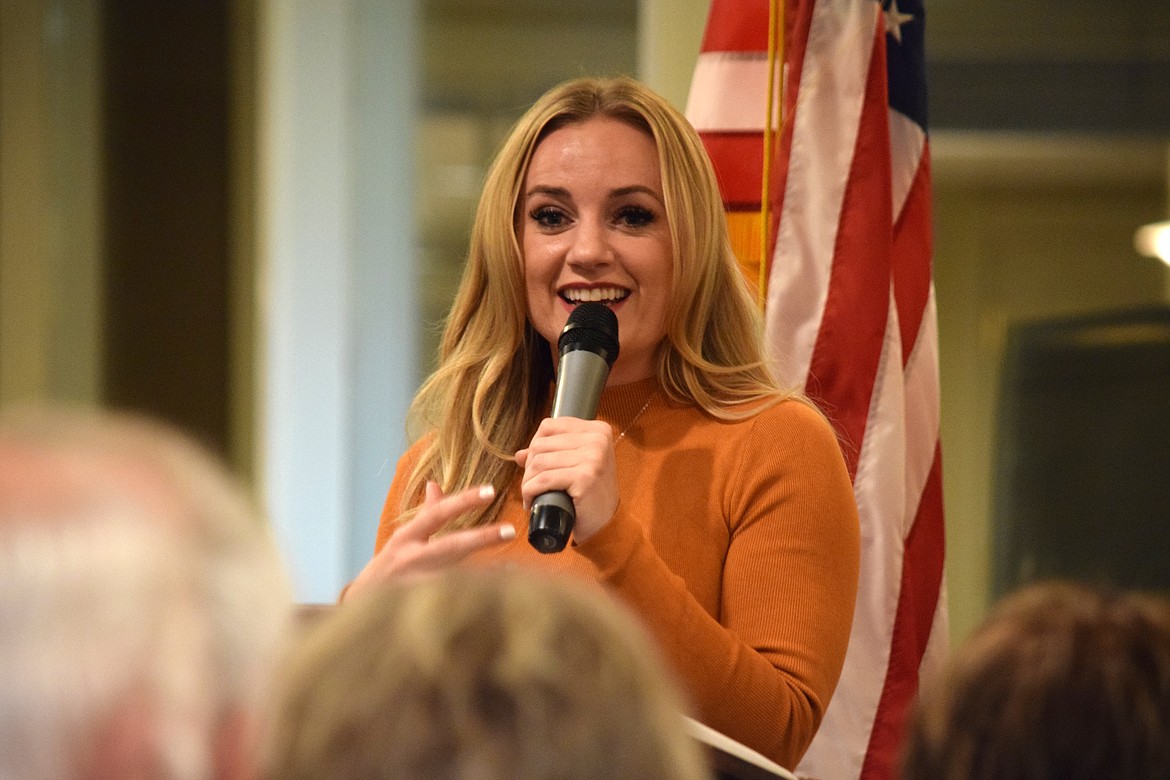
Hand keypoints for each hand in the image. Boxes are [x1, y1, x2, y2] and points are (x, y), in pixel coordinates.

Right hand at [346, 481, 513, 598]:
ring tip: (515, 570)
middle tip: (510, 531)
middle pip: (450, 546)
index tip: (490, 491)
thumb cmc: (389, 569)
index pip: (437, 514)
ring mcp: (417, 587)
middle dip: (481, 538)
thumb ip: (425, 514)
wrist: (359, 611)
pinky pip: (455, 602)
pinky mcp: (422, 610)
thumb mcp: (402, 540)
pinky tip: (499, 598)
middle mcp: (411, 561)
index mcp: (406, 539)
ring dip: (486, 575)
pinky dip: (476, 599)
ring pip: (456, 577)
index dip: (463, 501)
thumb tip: (435, 484)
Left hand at [516, 417, 618, 543]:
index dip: (534, 445)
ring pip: (539, 462)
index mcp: (597, 430)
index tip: (536, 466)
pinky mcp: (585, 477)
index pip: (549, 426)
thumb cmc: (590, 494)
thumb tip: (519, 454)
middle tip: (532, 485)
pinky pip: (543, 479)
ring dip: (528, 482)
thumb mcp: (576, 466)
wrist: (607, 523)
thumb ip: (552, 454)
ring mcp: (593, 457)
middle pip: (541, 444)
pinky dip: (530, 492)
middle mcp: (597, 440)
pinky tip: (531, 501)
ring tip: (531, 494)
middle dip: (529, 467)